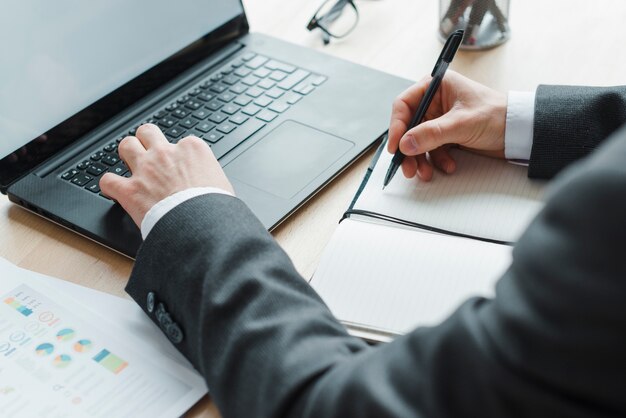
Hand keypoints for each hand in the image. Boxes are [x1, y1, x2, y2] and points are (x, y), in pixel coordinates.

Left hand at [99, 124, 233, 226]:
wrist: (204, 225)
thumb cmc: (217, 207)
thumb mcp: (223, 184)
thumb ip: (211, 176)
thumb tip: (210, 185)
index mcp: (192, 149)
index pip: (183, 141)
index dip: (180, 154)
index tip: (181, 166)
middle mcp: (166, 154)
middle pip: (148, 132)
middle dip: (146, 140)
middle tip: (149, 153)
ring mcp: (145, 169)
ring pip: (125, 145)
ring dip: (126, 154)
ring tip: (129, 164)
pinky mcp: (130, 190)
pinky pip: (108, 180)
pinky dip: (109, 185)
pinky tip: (114, 190)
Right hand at [388, 71, 506, 180]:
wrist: (520, 131)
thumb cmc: (498, 115)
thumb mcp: (462, 123)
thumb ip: (432, 133)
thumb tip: (405, 143)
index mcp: (436, 87)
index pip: (404, 105)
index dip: (396, 126)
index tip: (395, 146)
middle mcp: (435, 102)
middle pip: (409, 127)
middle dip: (409, 149)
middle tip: (408, 167)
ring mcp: (440, 119)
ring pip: (418, 141)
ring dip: (421, 159)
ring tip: (425, 173)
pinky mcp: (447, 135)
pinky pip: (431, 149)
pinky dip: (436, 160)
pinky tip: (448, 165)